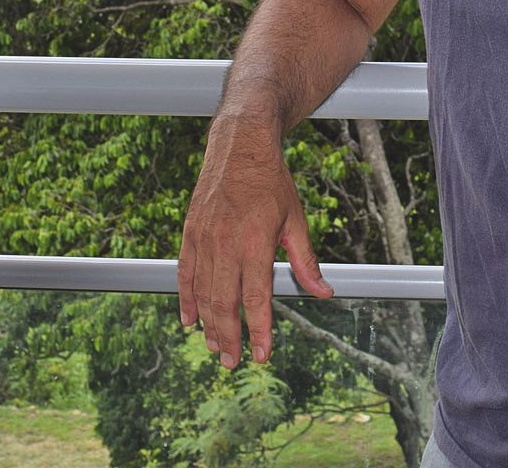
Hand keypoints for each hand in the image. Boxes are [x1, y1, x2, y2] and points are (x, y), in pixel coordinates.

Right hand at [178, 121, 332, 366]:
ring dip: (208, 324)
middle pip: (224, 303)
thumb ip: (305, 261)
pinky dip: (185, 298)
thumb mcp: (296, 220)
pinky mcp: (191, 232)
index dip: (258, 330)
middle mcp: (226, 244)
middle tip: (232, 362)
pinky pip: (185, 272)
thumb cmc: (272, 182)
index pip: (256, 298)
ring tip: (215, 347)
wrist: (240, 146)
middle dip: (229, 337)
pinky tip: (189, 319)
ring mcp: (204, 238)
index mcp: (256, 243)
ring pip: (202, 292)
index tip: (262, 355)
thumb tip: (322, 293)